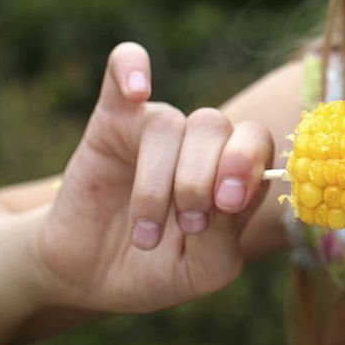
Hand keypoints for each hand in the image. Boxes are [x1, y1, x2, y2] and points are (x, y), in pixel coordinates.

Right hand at [32, 43, 273, 313]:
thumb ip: (222, 241)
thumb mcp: (200, 273)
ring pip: (169, 124)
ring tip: (145, 236)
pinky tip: (136, 90)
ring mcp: (156, 127)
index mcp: (233, 172)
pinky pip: (123, 68)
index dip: (246, 164)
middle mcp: (201, 143)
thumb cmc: (157, 271)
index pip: (256, 142)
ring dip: (157, 185)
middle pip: (215, 125)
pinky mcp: (112, 120)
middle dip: (202, 175)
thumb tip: (225, 202)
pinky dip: (131, 67)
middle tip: (188, 223)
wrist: (87, 277)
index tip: (226, 204)